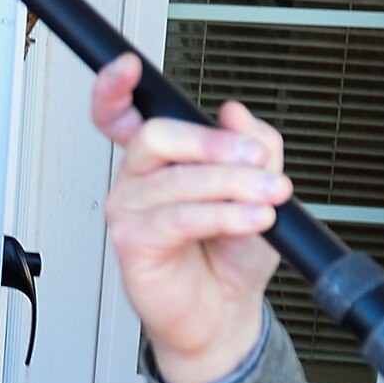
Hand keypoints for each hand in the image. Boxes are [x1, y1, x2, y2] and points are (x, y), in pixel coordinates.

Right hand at [93, 52, 289, 382]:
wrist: (225, 316)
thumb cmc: (230, 257)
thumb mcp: (258, 191)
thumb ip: (254, 148)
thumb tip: (236, 112)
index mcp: (156, 160)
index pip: (120, 115)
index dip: (113, 87)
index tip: (128, 66)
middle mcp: (136, 179)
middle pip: (155, 136)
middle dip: (210, 142)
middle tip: (254, 159)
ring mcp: (128, 210)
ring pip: (176, 179)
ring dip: (231, 184)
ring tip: (270, 195)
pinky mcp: (132, 242)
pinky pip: (178, 218)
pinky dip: (222, 215)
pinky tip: (251, 217)